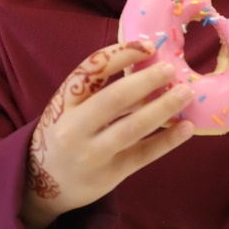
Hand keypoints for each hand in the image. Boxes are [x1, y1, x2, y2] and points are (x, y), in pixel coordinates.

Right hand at [20, 41, 193, 228]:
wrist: (41, 183)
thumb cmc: (63, 133)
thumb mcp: (68, 107)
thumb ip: (97, 90)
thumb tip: (147, 68)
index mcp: (64, 102)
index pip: (92, 70)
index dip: (122, 54)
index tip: (149, 45)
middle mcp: (74, 127)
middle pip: (114, 99)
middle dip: (147, 81)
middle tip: (171, 69)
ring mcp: (92, 153)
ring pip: (132, 128)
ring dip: (163, 108)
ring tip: (186, 94)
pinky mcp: (109, 175)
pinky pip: (142, 155)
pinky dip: (167, 140)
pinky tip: (187, 128)